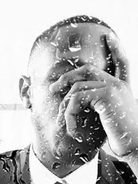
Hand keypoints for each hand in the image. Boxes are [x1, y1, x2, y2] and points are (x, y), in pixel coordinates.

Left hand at [50, 33, 137, 157]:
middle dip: (68, 76)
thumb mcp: (111, 118)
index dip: (115, 48)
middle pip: (88, 70)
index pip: (121, 62)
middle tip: (54, 87)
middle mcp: (118, 84)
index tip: (109, 36)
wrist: (135, 146)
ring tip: (65, 124)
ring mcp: (112, 87)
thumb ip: (99, 108)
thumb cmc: (122, 138)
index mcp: (122, 88)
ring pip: (77, 87)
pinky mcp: (106, 95)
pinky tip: (72, 130)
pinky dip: (69, 115)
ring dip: (65, 107)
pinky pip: (77, 99)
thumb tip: (81, 106)